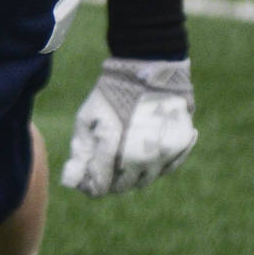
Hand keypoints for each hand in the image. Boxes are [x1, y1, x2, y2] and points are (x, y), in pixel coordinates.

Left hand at [61, 57, 195, 196]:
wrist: (148, 68)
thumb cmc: (111, 92)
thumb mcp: (87, 117)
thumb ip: (80, 151)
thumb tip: (73, 180)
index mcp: (113, 145)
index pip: (100, 184)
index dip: (91, 186)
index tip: (87, 181)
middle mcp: (141, 154)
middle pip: (124, 186)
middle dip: (111, 181)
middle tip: (105, 169)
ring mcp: (164, 150)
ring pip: (147, 180)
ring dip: (133, 176)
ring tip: (124, 159)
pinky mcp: (180, 143)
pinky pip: (169, 168)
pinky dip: (156, 167)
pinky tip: (146, 154)